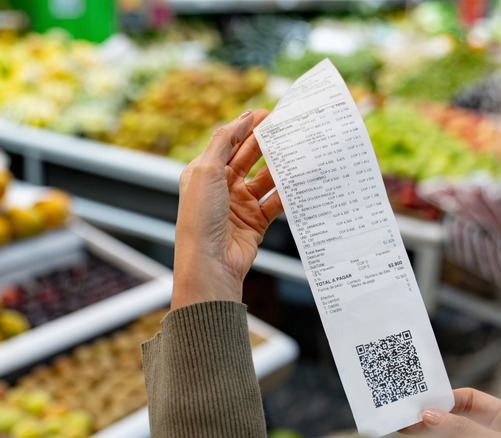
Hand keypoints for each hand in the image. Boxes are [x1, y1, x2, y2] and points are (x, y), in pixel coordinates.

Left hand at [171, 109, 283, 308]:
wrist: (210, 264)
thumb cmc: (200, 218)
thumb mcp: (206, 171)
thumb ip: (225, 140)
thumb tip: (243, 116)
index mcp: (204, 173)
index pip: (228, 143)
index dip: (246, 127)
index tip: (267, 113)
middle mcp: (222, 187)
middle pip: (248, 157)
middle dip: (266, 142)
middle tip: (287, 126)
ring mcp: (240, 205)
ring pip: (265, 179)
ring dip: (280, 166)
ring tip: (298, 150)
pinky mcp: (256, 221)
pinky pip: (276, 201)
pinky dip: (288, 192)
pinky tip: (300, 180)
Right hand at [399, 388, 500, 436]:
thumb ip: (464, 428)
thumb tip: (432, 415)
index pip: (470, 399)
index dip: (445, 400)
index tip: (421, 406)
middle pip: (458, 418)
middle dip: (434, 418)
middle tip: (408, 420)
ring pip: (454, 434)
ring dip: (434, 432)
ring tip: (410, 430)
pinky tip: (428, 436)